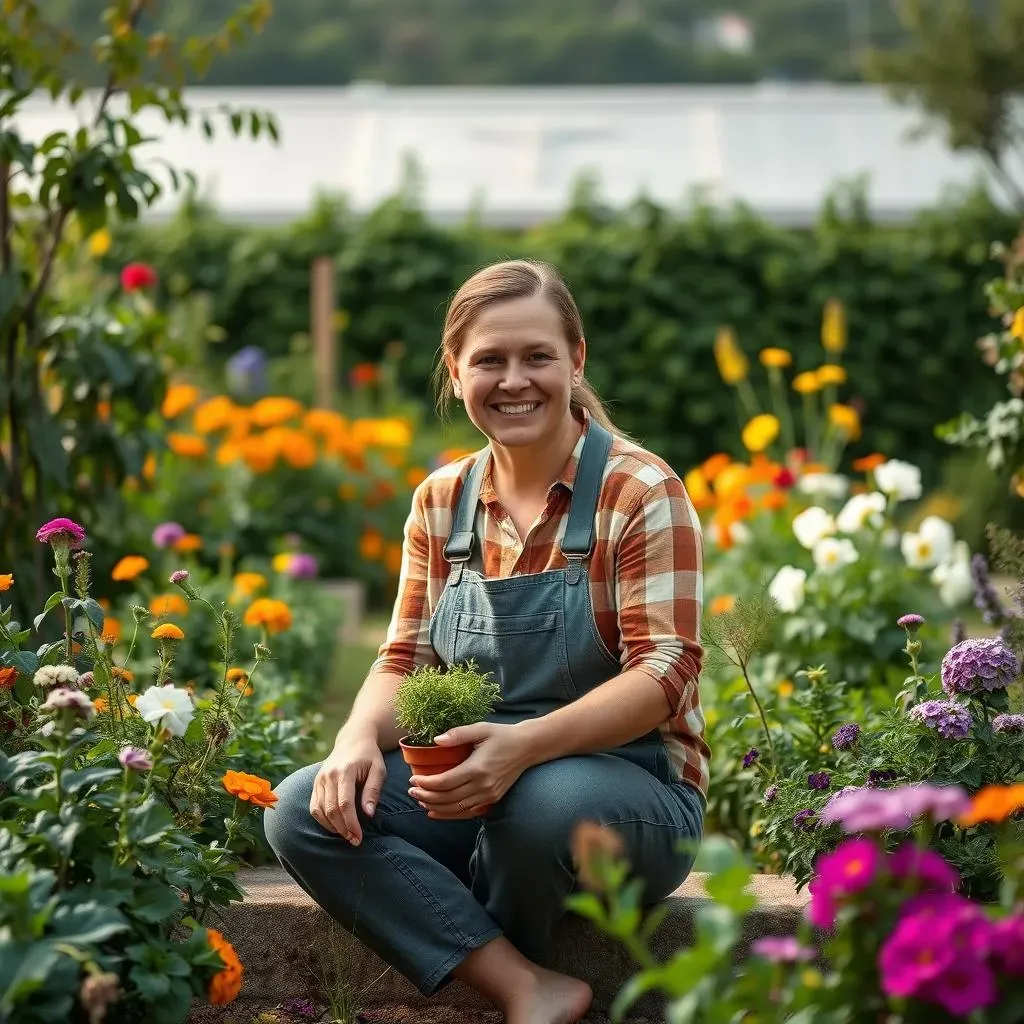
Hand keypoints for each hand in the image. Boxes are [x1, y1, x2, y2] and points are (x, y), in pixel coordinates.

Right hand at [310, 731, 385, 843]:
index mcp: (345, 771)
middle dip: (342, 829)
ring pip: (320, 811)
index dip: (351, 824)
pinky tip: (335, 826)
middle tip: (354, 841)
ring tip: (347, 835)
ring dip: (332, 827)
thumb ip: (373, 790)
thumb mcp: (379, 770)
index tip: (359, 838)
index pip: (345, 803)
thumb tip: (368, 814)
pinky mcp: (315, 783)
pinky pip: (314, 807)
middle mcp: (328, 775)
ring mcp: (319, 779)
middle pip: (331, 810)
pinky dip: (323, 820)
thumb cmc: (369, 756)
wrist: (353, 740)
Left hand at [409, 722, 530, 818]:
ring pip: (456, 809)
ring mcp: (488, 795)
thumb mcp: (480, 729)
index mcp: (477, 768)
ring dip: (435, 807)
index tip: (413, 779)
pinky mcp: (492, 799)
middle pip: (447, 798)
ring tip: (420, 800)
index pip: (445, 782)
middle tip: (411, 790)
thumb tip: (436, 740)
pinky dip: (449, 815)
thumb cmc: (502, 735)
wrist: (527, 747)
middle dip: (426, 796)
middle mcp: (482, 785)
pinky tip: (436, 812)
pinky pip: (467, 812)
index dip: (426, 783)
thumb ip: (457, 734)